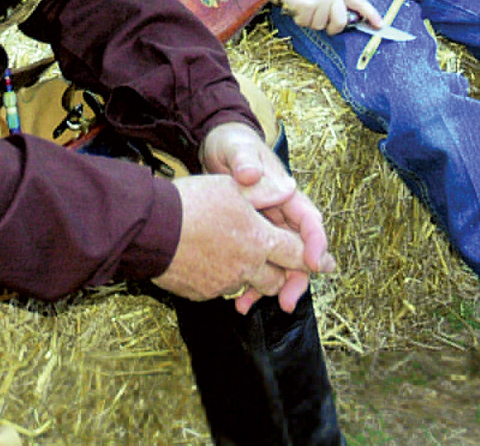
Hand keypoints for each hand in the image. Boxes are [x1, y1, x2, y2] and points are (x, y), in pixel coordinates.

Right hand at [153, 173, 329, 311]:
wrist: (152, 229)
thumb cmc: (193, 203)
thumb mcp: (232, 187)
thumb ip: (265, 191)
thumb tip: (290, 188)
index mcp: (260, 240)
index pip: (296, 254)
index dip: (315, 258)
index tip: (327, 265)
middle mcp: (248, 267)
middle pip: (277, 278)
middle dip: (284, 273)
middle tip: (284, 267)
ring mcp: (224, 283)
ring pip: (249, 285)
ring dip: (253, 276)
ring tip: (242, 260)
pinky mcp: (203, 293)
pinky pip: (222, 289)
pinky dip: (223, 278)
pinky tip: (211, 261)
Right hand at [279, 0, 381, 33]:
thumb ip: (339, 1)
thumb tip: (348, 21)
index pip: (360, 2)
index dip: (371, 15)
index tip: (380, 26)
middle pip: (340, 22)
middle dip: (332, 28)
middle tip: (324, 23)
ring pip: (320, 25)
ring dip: (312, 21)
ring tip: (307, 7)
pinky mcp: (307, 4)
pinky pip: (306, 23)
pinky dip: (300, 19)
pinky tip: (298, 8)